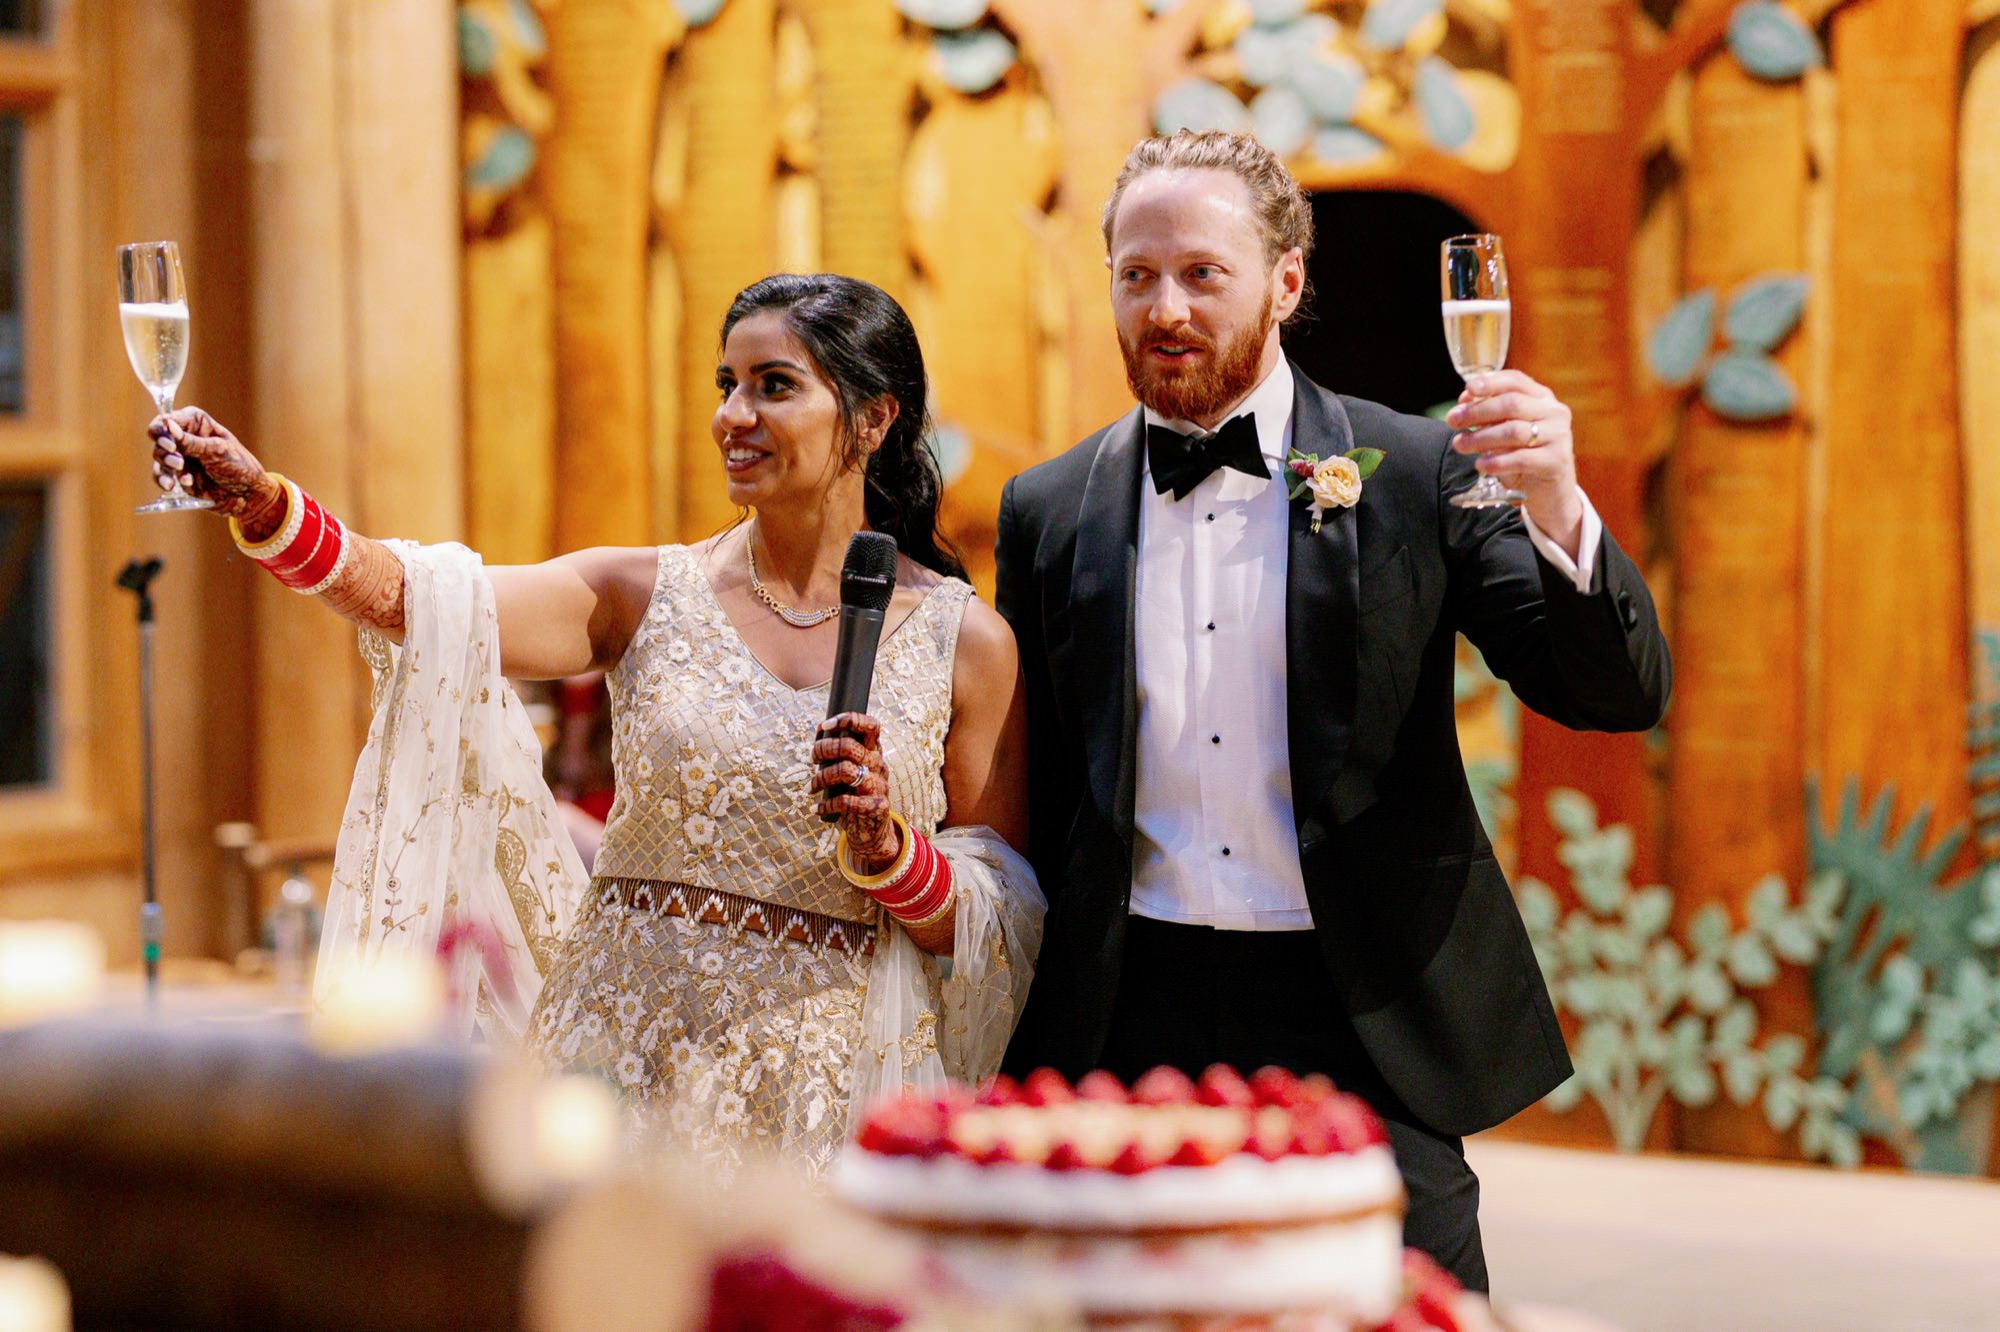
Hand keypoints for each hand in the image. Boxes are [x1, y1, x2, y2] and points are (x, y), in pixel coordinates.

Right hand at [146, 407, 281, 521]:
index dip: (162, 428)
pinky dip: (165, 480)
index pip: (168, 418)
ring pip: (158, 457)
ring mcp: (179, 457)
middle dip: (163, 449)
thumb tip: (168, 426)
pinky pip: (161, 476)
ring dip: (165, 464)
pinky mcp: (177, 476)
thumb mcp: (217, 451)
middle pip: (158, 437)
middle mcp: (183, 438)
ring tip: (181, 472)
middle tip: (178, 461)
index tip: (170, 443)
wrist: (247, 495)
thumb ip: (191, 442)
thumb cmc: (239, 466)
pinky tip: (178, 484)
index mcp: (195, 423)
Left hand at [810, 712, 899, 871]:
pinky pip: (846, 801)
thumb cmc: (855, 793)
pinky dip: (826, 805)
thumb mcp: (852, 769)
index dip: (849, 720)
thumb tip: (821, 729)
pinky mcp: (876, 806)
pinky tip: (817, 808)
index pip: (870, 726)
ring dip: (820, 778)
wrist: (872, 829)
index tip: (826, 725)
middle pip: (848, 746)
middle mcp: (878, 765)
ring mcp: (879, 785)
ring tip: (811, 788)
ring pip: (845, 770)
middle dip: (822, 749)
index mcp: (873, 751)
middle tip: (813, 759)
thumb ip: (840, 751)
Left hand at [1445, 371, 1582, 550]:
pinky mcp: (1556, 461)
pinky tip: (1480, 465)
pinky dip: (1496, 462)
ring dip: (1481, 438)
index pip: (1516, 381)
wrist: (1550, 493)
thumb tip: (1464, 401)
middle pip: (1511, 404)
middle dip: (1477, 412)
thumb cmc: (1523, 457)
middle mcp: (1554, 413)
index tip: (1468, 389)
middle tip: (1453, 420)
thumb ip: (1490, 416)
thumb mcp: (1506, 432)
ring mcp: (1558, 436)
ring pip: (1513, 431)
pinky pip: (1521, 459)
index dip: (1491, 382)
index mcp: (1542, 399)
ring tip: (1460, 445)